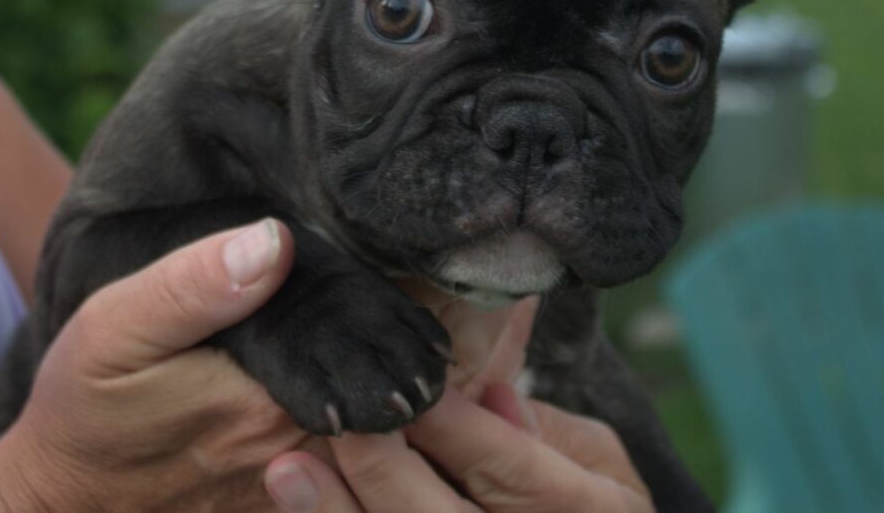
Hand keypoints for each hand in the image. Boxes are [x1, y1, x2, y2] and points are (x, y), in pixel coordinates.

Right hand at [0, 222, 539, 512]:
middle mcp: (305, 441)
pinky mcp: (292, 470)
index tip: (488, 277)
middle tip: (521, 293)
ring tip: (505, 323)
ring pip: (397, 423)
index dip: (429, 317)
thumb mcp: (116, 332)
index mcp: (272, 401)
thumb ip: (191, 288)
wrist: (71, 492)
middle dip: (458, 350)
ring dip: (448, 380)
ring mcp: (303, 465)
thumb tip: (272, 242)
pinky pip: (370, 441)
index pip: (377, 357)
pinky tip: (448, 366)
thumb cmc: (91, 406)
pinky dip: (407, 398)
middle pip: (401, 390)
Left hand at [265, 384, 653, 512]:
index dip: (458, 429)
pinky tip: (297, 505)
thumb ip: (547, 431)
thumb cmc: (586, 497)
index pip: (516, 472)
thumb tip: (491, 396)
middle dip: (387, 474)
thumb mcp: (594, 459)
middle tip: (338, 418)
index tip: (405, 383)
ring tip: (289, 472)